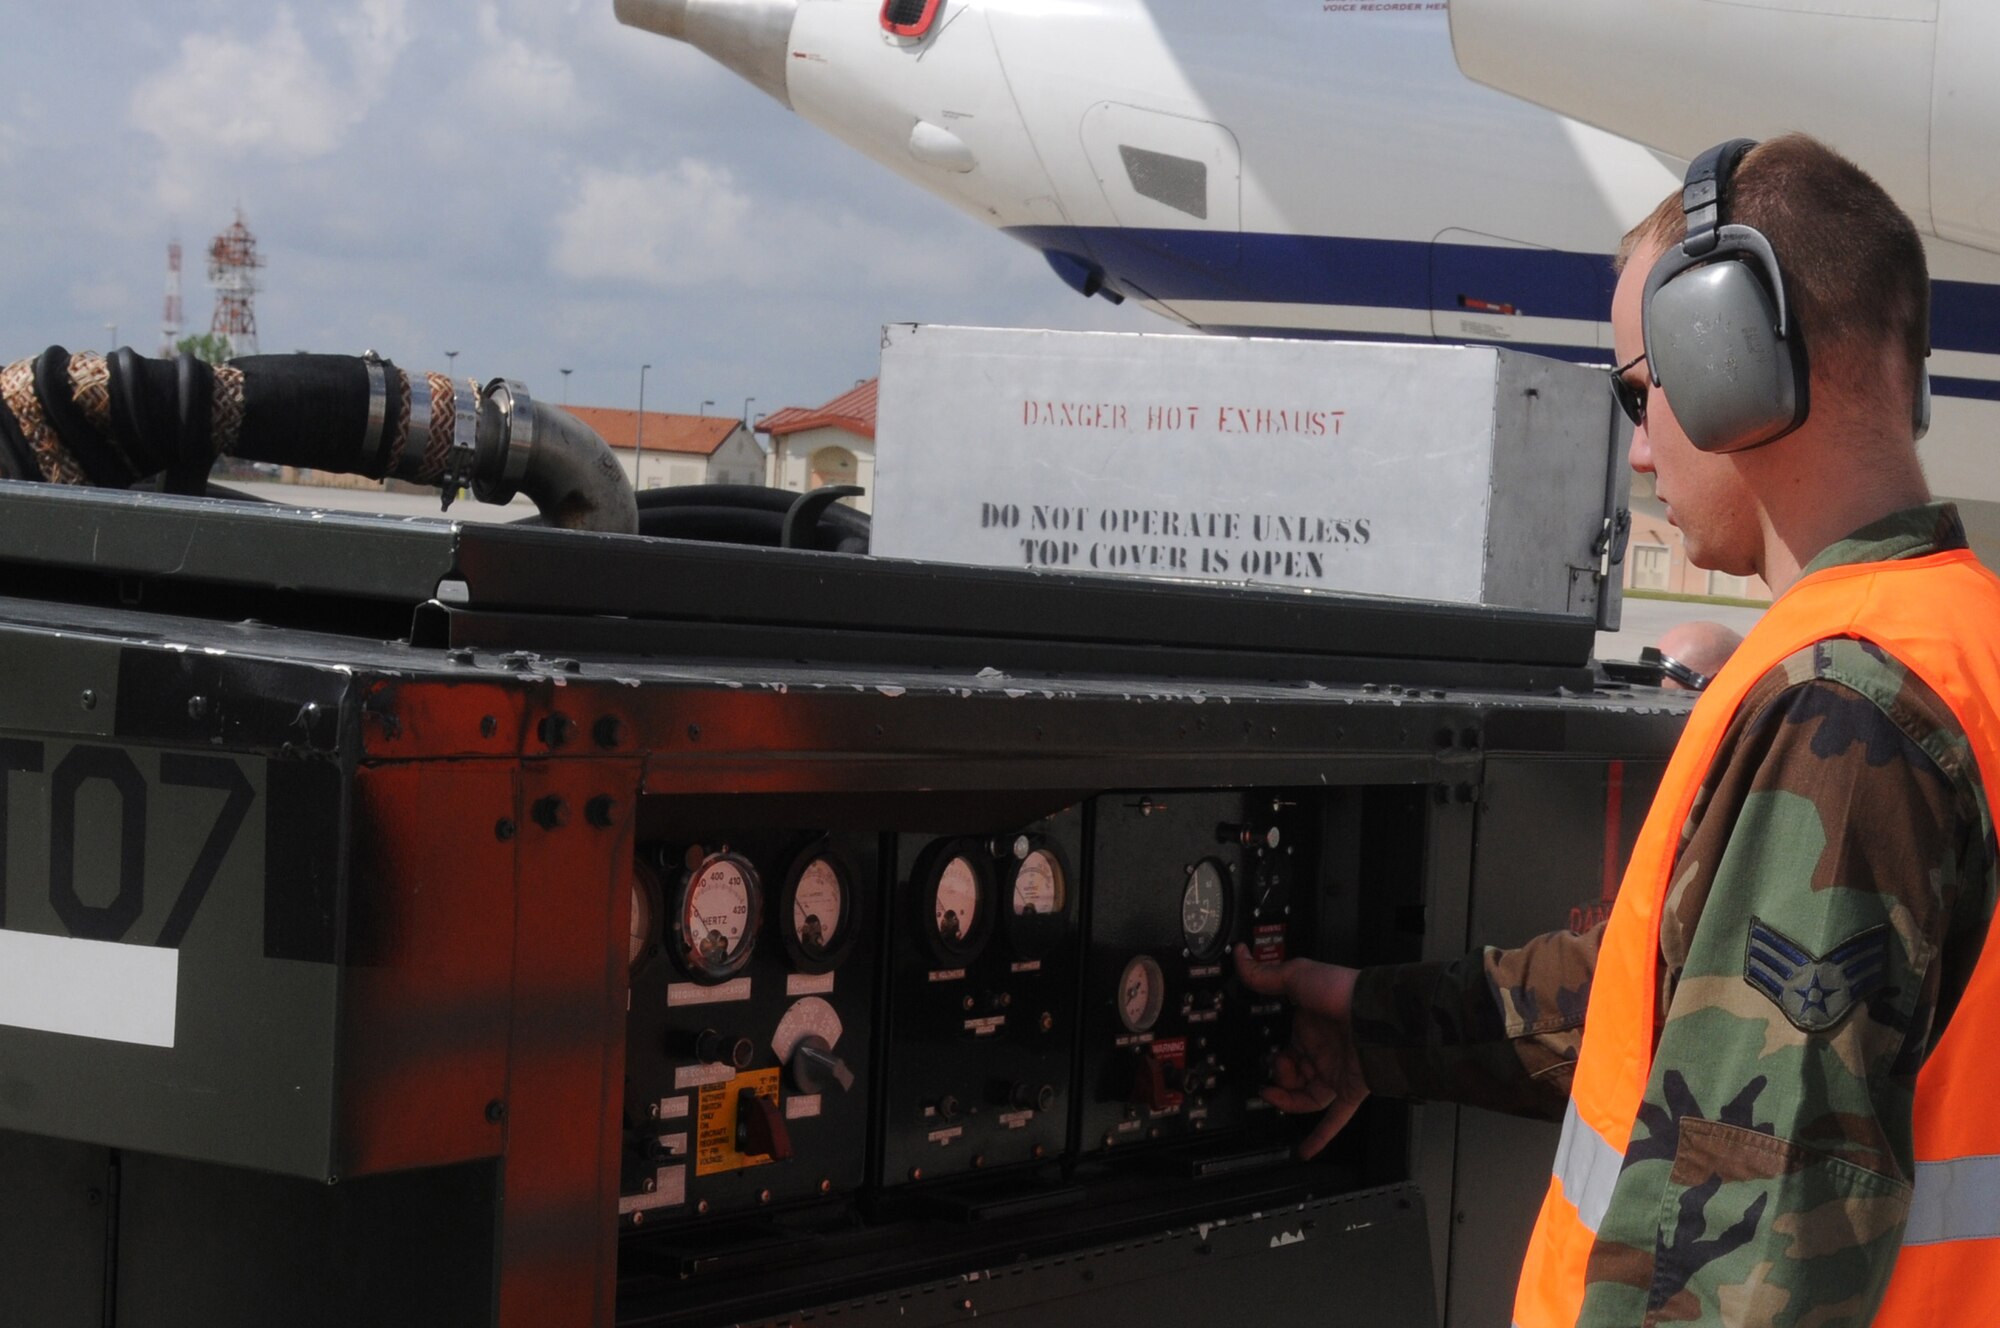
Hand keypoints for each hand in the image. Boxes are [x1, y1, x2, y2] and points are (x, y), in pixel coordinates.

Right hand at [1233, 945, 1368, 1157]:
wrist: (1374, 1015)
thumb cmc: (1341, 991)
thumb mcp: (1296, 976)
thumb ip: (1265, 975)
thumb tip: (1241, 958)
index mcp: (1310, 1026)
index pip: (1285, 1046)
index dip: (1271, 1053)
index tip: (1258, 1054)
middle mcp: (1323, 1050)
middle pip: (1292, 1074)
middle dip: (1276, 1075)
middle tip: (1270, 1070)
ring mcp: (1336, 1071)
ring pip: (1305, 1096)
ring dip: (1286, 1099)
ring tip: (1272, 1095)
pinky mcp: (1349, 1091)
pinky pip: (1334, 1119)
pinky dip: (1321, 1136)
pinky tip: (1306, 1150)